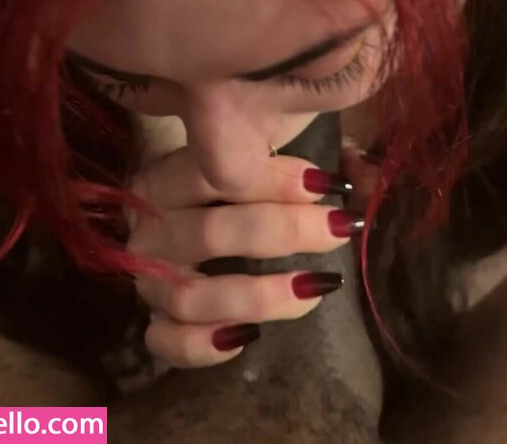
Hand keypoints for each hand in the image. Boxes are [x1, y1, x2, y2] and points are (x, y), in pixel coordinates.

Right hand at [128, 147, 360, 368]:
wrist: (173, 224)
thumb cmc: (223, 188)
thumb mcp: (249, 160)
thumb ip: (294, 166)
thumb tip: (360, 172)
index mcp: (162, 177)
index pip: (213, 172)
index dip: (273, 179)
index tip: (328, 184)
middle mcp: (147, 227)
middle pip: (211, 233)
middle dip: (284, 232)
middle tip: (338, 230)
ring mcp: (146, 279)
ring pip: (193, 296)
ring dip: (259, 296)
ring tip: (317, 287)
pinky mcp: (150, 322)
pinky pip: (169, 343)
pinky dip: (206, 346)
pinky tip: (249, 336)